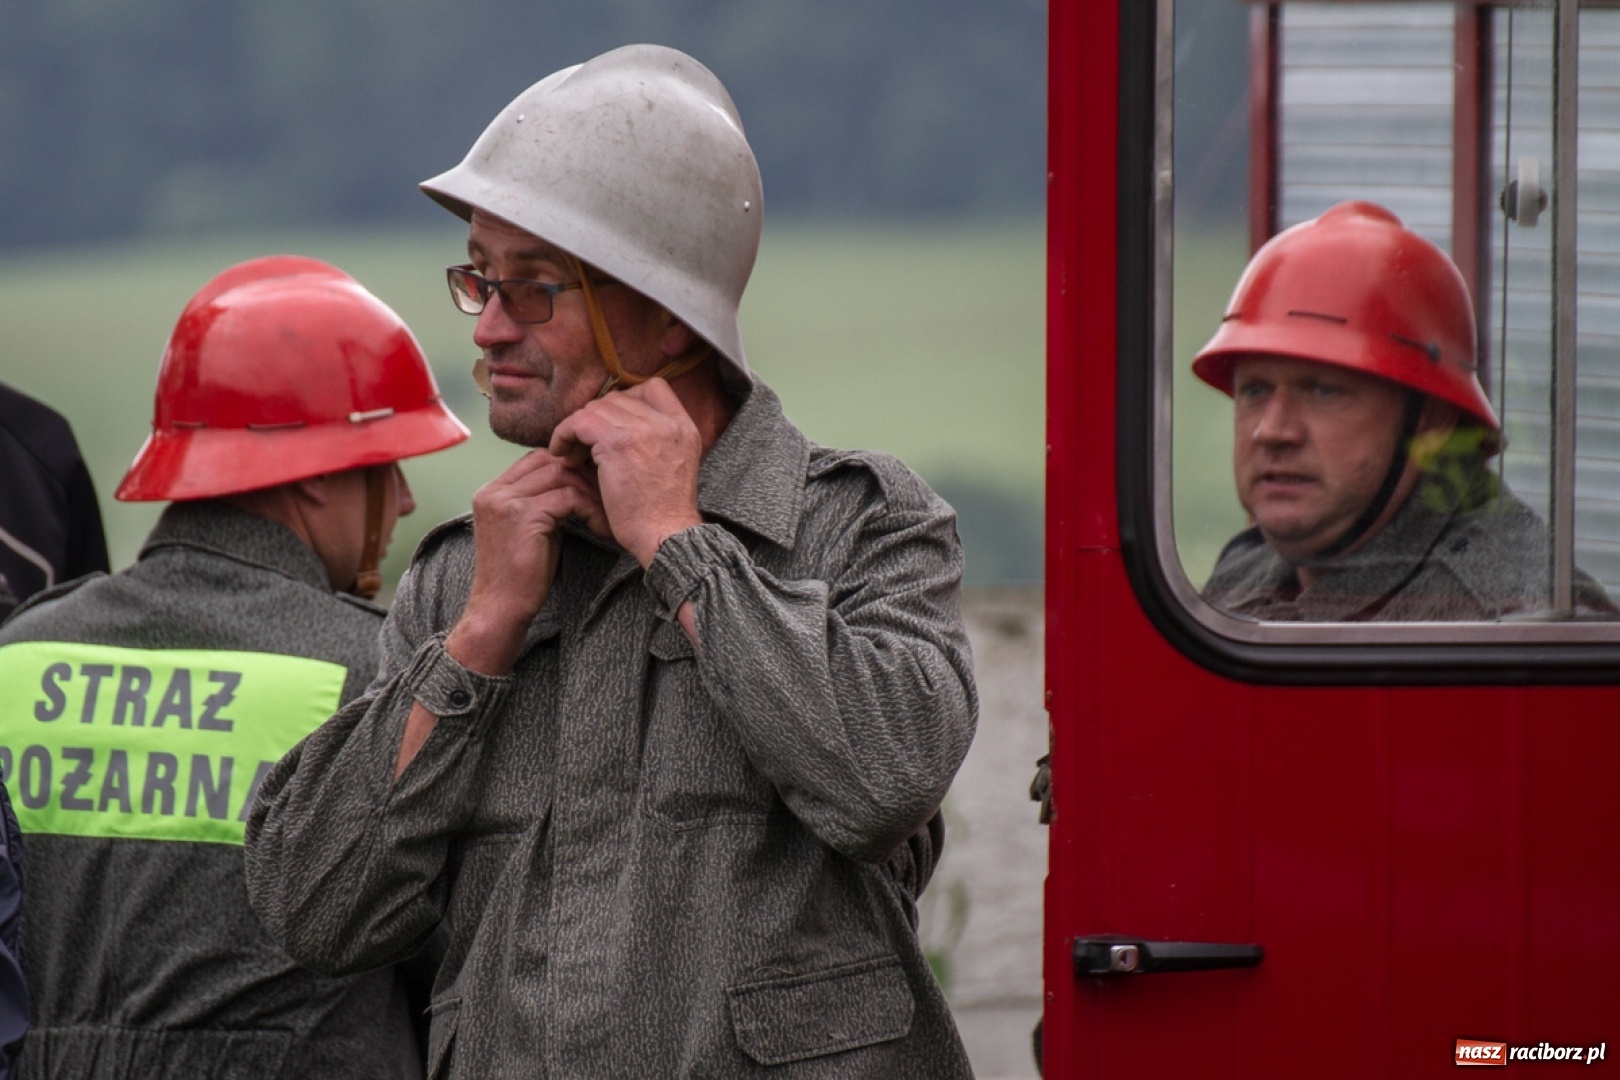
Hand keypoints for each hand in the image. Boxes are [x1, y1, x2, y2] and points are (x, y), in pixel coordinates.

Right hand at [449, 450, 605, 674]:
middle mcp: (494, 491)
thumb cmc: (521, 575)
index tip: (595, 484)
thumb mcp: (531, 529)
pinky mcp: (522, 515)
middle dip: (584, 474)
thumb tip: (578, 482)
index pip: (537, 459)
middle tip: (608, 494)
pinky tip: (600, 527)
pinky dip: (590, 509)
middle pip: (550, 460)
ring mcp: (505, 501)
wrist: (500, 609)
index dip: (569, 466)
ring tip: (606, 514)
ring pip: (561, 474)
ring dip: (590, 492)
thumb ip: (544, 502)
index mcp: (492, 491)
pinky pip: (568, 497)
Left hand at [548, 378, 703, 566]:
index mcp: (684, 427)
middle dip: (596, 418)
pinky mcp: (618, 444)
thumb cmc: (662, 514)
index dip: (627, 399)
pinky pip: (580, 422)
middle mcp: (667, 423)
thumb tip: (616, 428)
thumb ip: (654, 442)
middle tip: (584, 444)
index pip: (655, 388)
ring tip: (573, 454)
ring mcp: (644, 430)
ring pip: (597, 408)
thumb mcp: (671, 467)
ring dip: (578, 428)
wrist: (665, 536)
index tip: (612, 424)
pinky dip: (565, 434)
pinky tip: (562, 454)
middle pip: (619, 397)